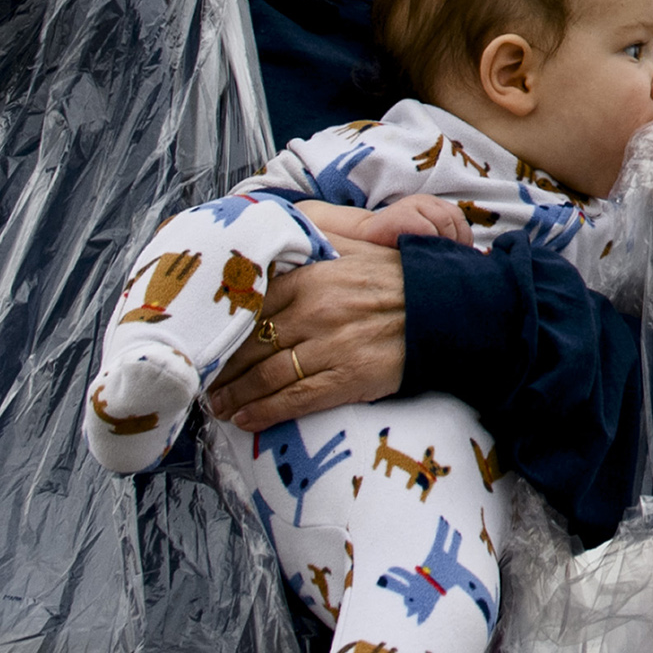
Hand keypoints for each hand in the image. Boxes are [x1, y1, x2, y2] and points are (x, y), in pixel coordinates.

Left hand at [212, 200, 450, 431]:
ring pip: (267, 375)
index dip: (227, 331)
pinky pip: (295, 398)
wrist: (448, 309)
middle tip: (204, 383)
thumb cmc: (400, 276)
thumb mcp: (357, 245)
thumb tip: (281, 233)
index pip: (253, 308)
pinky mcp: (349, 377)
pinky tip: (247, 418)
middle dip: (223, 369)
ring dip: (236, 395)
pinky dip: (265, 411)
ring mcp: (331, 346)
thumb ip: (317, 241)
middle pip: (252, 345)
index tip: (210, 345)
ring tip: (220, 406)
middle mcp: (315, 311)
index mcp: (312, 277)